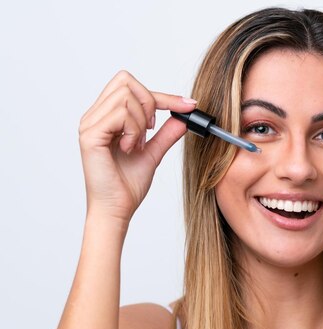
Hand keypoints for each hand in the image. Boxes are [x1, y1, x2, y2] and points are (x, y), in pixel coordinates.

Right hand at [78, 70, 196, 222]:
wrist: (117, 209)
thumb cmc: (127, 185)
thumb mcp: (153, 153)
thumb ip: (166, 134)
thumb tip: (184, 117)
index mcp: (106, 117)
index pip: (132, 87)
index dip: (163, 95)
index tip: (188, 105)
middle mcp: (95, 116)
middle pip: (126, 81)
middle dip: (149, 102)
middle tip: (150, 130)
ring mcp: (90, 124)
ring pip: (126, 96)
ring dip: (141, 121)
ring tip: (137, 144)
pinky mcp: (90, 135)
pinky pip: (120, 114)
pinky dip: (133, 130)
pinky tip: (129, 148)